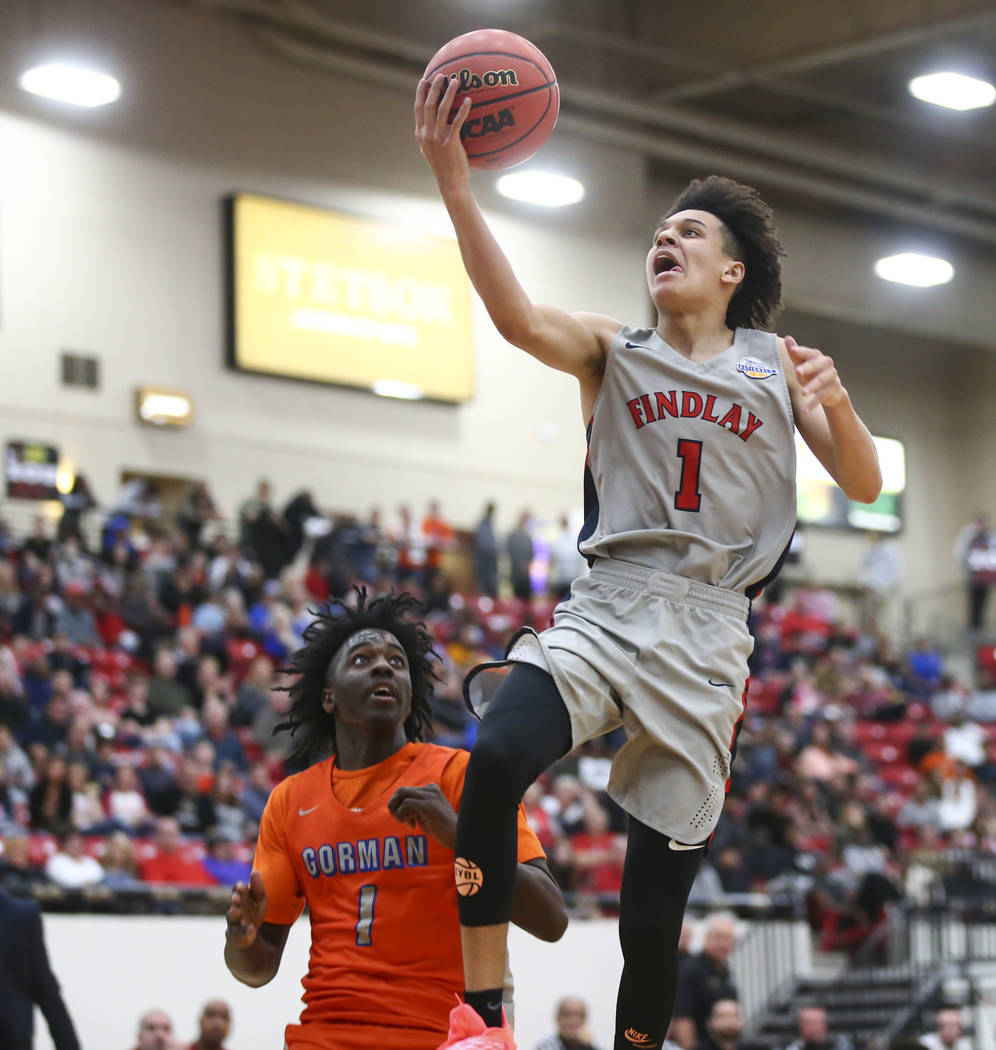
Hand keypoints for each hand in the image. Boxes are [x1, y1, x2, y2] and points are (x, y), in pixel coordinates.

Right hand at [226, 869, 266, 948]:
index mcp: (240, 898)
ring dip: (234, 915)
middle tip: (236, 898)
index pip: (236, 890)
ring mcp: (233, 923)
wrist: (250, 933)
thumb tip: (254, 871)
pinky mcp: (235, 935)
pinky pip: (238, 934)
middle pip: (230, 903)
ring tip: (238, 913)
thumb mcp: (260, 899)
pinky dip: (245, 932)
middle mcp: (233, 909)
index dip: (238, 888)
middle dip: (233, 901)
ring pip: (230, 918)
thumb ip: (258, 887)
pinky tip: (251, 929)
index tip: (242, 886)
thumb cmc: (254, 912)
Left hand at [388, 784, 457, 848]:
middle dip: (394, 805)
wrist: (458, 836)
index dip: (400, 805)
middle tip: (399, 819)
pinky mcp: (427, 805)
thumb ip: (415, 806)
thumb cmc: (442, 828)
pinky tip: (412, 825)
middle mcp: (430, 789)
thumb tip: (395, 805)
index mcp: (431, 789)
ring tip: (403, 821)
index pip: (405, 791)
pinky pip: (406, 804)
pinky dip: (403, 815)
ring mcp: (429, 796)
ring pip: (401, 794)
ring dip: (397, 810)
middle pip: (401, 791)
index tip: (407, 819)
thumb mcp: (426, 813)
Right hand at [414, 74, 472, 190]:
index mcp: (421, 134)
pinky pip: (457, 121)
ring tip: (456, 81)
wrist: (450, 182)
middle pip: (429, 104)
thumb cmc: (444, 168)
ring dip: (448, 93)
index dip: (420, 93)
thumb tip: (431, 127)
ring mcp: (437, 137)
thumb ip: (429, 137)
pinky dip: (463, 109)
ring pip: (441, 109)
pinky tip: (468, 100)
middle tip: (442, 75)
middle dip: (435, 87)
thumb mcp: (430, 151)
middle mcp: (427, 133)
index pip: (418, 108)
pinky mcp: (450, 141)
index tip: (424, 80)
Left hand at [785, 335, 846, 412]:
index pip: (809, 353)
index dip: (801, 351)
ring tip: (803, 393)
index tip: (792, 350)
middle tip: (797, 371)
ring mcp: (832, 377)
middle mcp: (827, 365)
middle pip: (818, 365)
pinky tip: (804, 411)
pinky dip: (813, 404)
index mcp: (817, 357)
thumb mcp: (802, 364)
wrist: (830, 391)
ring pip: (822, 381)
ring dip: (812, 387)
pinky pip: (822, 397)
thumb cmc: (812, 374)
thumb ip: (795, 353)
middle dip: (808, 368)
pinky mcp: (834, 390)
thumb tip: (787, 338)